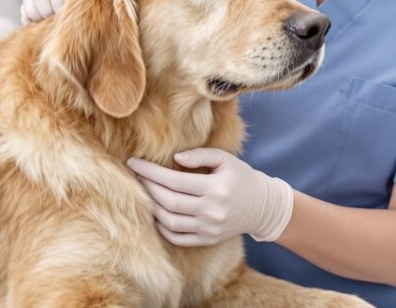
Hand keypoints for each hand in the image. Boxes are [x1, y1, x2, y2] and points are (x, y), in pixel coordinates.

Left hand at [126, 148, 293, 246]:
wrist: (262, 207)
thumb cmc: (241, 177)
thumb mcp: (225, 159)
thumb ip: (201, 155)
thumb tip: (175, 158)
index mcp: (216, 188)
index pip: (174, 180)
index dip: (150, 172)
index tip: (133, 163)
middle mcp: (212, 211)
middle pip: (169, 201)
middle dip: (148, 187)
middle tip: (136, 176)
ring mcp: (209, 228)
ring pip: (170, 222)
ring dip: (152, 207)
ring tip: (145, 192)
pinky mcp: (208, 239)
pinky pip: (178, 238)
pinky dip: (163, 227)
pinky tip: (157, 213)